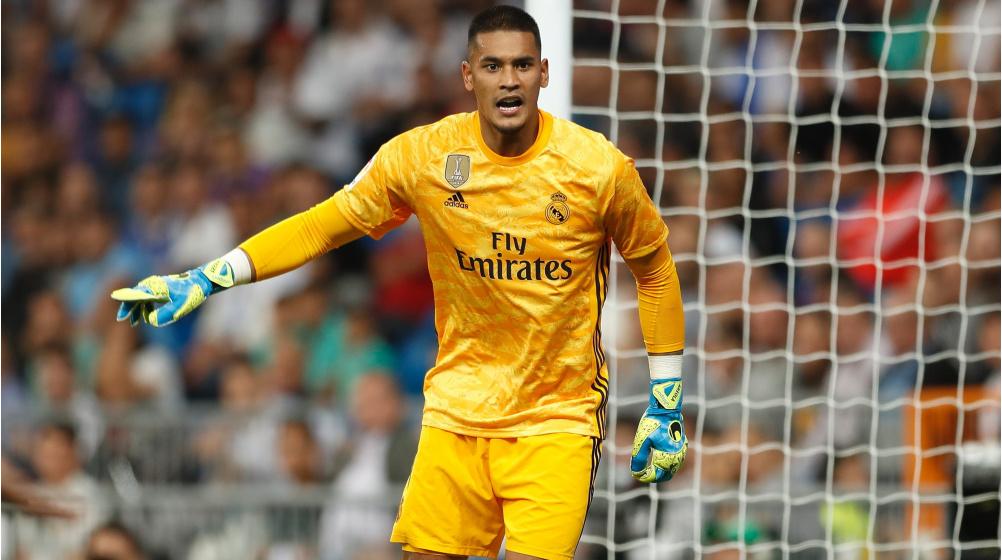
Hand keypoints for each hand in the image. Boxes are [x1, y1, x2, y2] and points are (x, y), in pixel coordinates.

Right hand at [111, 258, 234, 326]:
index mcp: (155, 287)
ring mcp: (156, 285)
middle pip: (134, 295)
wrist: (202, 281)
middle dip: (128, 308)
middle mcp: (153, 284)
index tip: (120, 315)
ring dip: (136, 308)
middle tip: (122, 320)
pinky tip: (146, 315)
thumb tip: (150, 321)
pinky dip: (144, 305)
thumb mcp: (180, 306)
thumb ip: (165, 314)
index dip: (125, 304)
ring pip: (140, 296)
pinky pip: (147, 296)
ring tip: (134, 322)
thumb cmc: (192, 293)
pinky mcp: (161, 287)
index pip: (135, 295)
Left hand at [631, 379, 686, 482]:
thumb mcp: (642, 441)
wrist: (666, 408)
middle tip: (641, 473)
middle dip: (654, 476)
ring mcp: (681, 450)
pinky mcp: (682, 445)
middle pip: (666, 475)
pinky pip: (675, 460)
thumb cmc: (653, 423)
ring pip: (672, 469)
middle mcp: (678, 456)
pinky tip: (658, 459)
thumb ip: (638, 458)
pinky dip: (666, 464)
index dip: (646, 477)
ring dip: (660, 471)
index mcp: (669, 456)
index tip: (636, 475)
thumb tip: (635, 473)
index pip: (657, 475)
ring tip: (648, 468)